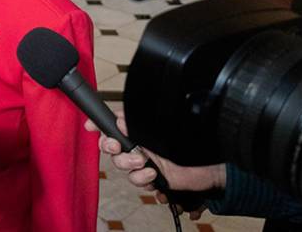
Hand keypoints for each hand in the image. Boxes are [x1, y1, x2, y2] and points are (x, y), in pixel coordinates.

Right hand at [84, 112, 225, 218]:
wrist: (210, 168)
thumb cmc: (189, 144)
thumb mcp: (160, 127)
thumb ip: (137, 122)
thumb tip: (119, 120)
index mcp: (137, 130)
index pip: (112, 125)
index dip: (98, 126)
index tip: (90, 127)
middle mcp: (137, 145)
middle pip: (110, 148)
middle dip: (111, 148)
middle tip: (119, 147)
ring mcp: (143, 162)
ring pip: (122, 167)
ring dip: (130, 166)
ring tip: (146, 164)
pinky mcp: (151, 179)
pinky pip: (137, 182)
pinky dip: (143, 180)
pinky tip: (154, 176)